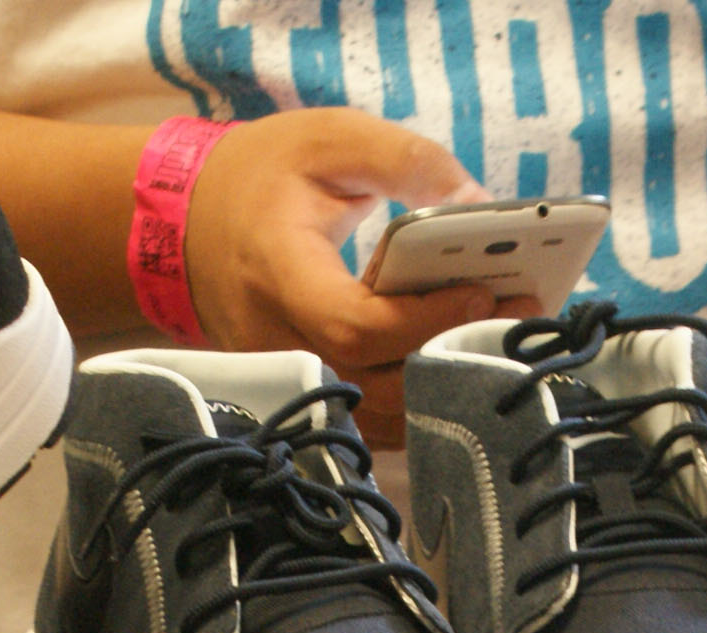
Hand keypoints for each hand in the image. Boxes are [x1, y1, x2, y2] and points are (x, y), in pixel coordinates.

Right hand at [183, 109, 532, 445]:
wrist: (186, 222)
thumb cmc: (261, 176)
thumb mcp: (327, 139)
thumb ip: (401, 159)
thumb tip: (474, 197)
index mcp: (277, 273)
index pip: (354, 324)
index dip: (423, 318)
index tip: (481, 289)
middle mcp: (275, 341)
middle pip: (374, 383)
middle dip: (451, 355)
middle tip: (520, 321)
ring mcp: (286, 377)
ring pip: (375, 414)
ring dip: (444, 387)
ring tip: (503, 344)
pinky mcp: (303, 391)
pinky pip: (368, 418)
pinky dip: (420, 401)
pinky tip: (463, 366)